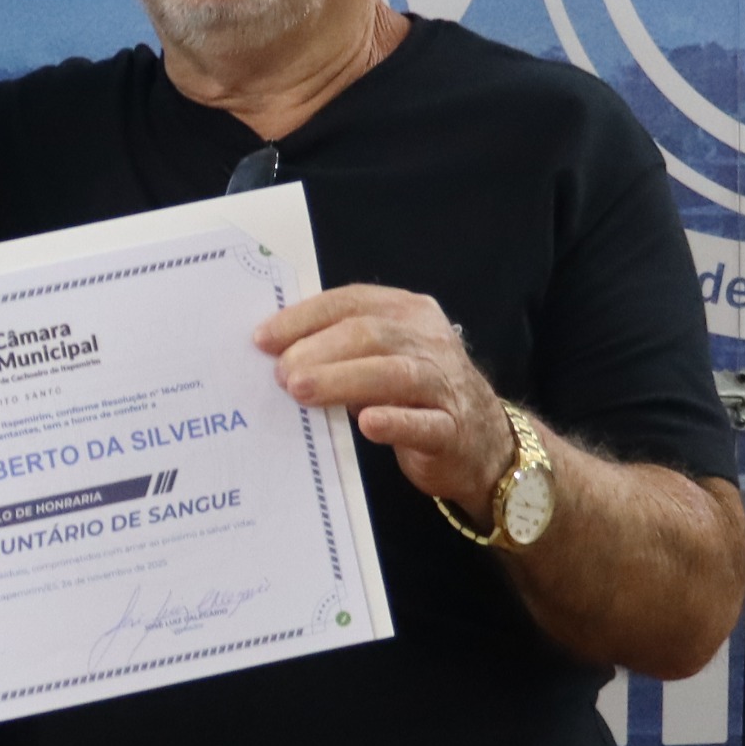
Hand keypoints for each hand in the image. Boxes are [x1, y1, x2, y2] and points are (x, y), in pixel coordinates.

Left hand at [256, 285, 509, 512]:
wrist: (481, 443)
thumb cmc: (414, 396)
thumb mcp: (381, 359)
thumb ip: (340, 349)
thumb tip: (275, 354)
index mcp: (407, 312)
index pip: (352, 302)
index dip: (305, 318)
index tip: (262, 339)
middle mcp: (428, 341)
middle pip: (370, 334)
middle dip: (319, 350)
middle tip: (281, 372)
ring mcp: (444, 384)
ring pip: (394, 373)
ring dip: (343, 379)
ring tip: (301, 390)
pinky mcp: (452, 430)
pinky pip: (425, 423)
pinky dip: (396, 422)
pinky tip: (367, 424)